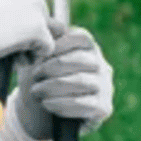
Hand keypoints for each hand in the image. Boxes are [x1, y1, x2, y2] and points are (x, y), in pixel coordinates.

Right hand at [0, 0, 55, 79]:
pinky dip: (34, 56)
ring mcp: (35, 4)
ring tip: (12, 53)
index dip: (34, 1)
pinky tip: (17, 60)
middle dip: (30, 25)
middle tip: (10, 40)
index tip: (24, 15)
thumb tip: (0, 5)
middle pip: (43, 8)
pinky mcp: (38, 27)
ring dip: (32, 42)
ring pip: (46, 28)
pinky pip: (47, 46)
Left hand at [0, 23, 114, 140]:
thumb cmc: (40, 80)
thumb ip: (42, 42)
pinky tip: (47, 104)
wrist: (39, 114)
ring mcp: (105, 86)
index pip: (82, 37)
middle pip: (80, 59)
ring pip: (81, 81)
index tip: (39, 54)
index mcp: (89, 48)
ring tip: (37, 91)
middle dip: (52, 67)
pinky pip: (84, 103)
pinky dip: (62, 103)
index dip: (60, 44)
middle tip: (35, 75)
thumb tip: (43, 26)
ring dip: (53, 86)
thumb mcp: (37, 59)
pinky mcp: (103, 107)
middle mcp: (102, 65)